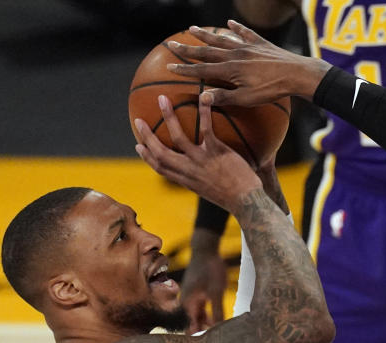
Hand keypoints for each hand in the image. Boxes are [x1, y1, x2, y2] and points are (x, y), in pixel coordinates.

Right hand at [135, 92, 261, 210]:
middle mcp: (189, 171)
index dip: (147, 157)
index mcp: (186, 181)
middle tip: (138, 120)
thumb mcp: (212, 192)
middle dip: (147, 136)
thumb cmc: (235, 199)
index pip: (160, 168)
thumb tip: (204, 175)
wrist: (247, 203)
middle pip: (160, 152)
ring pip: (177, 136)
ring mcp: (201, 161)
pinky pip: (207, 128)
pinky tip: (203, 96)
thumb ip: (204, 181)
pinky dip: (204, 112)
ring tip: (162, 98)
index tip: (138, 146)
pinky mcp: (216, 152)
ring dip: (168, 116)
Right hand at [164, 21, 331, 106]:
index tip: (169, 65)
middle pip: (207, 51)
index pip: (202, 70)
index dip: (185, 68)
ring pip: (222, 39)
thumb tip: (201, 97)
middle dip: (188, 49)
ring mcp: (248, 47)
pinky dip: (237, 27)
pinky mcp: (261, 44)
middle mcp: (236, 54)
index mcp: (230, 69)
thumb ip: (224, 97)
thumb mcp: (247, 99)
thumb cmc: (272, 90)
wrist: (297, 74)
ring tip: (192, 29)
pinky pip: (245, 33)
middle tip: (172, 44)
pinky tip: (229, 22)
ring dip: (206, 35)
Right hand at [181, 227, 226, 332]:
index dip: (198, 339)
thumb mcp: (216, 291)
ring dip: (208, 324)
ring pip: (198, 317)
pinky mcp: (198, 294)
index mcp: (187, 304)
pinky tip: (220, 319)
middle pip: (193, 324)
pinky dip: (209, 315)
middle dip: (204, 333)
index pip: (190, 328)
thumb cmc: (210, 268)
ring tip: (222, 333)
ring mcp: (192, 298)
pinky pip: (202, 309)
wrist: (206, 249)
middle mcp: (186, 303)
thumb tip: (220, 329)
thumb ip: (217, 311)